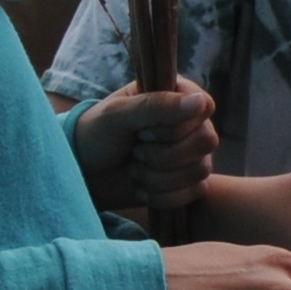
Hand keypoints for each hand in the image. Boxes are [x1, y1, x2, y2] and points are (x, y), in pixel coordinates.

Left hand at [71, 84, 215, 218]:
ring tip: (134, 168)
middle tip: (135, 150)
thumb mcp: (117, 115)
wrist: (85, 173)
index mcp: (176, 95)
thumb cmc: (96, 135)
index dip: (175, 126)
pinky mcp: (190, 181)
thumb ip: (156, 105)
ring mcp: (193, 153)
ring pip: (200, 170)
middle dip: (162, 155)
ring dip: (157, 176)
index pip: (204, 106)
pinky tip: (142, 186)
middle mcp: (191, 123)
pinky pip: (195, 192)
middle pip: (205, 141)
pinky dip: (162, 194)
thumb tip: (199, 102)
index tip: (143, 130)